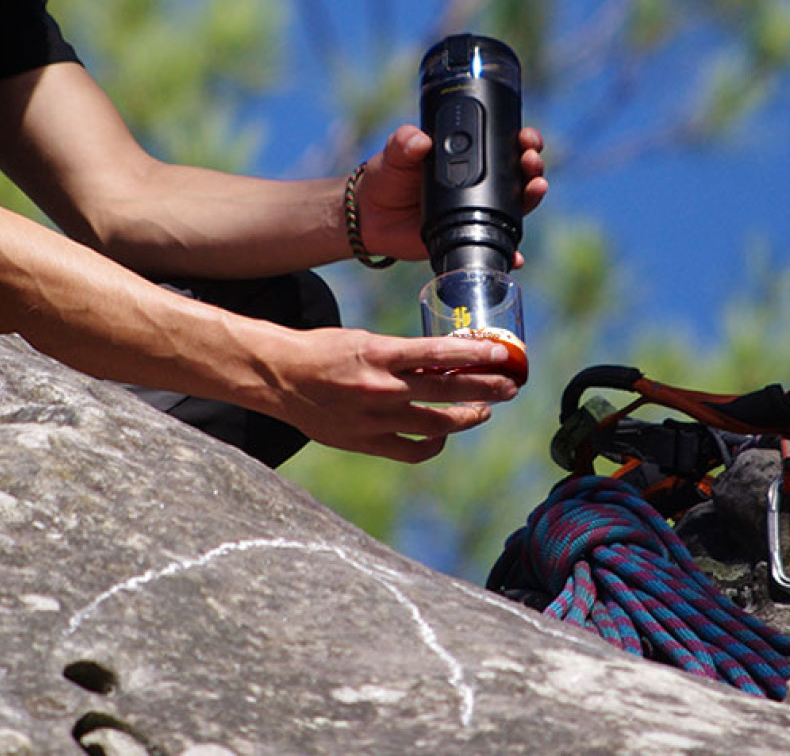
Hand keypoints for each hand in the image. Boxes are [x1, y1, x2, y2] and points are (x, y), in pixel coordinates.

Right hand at [258, 327, 522, 461]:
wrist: (279, 378)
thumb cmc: (321, 351)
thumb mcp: (364, 340)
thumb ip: (400, 356)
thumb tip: (441, 363)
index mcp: (381, 353)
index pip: (440, 353)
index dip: (477, 355)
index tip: (501, 354)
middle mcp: (382, 387)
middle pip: (449, 390)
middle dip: (487, 388)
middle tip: (510, 385)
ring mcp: (375, 417)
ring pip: (437, 424)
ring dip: (468, 417)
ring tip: (485, 411)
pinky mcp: (366, 441)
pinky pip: (413, 450)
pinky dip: (434, 444)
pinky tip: (444, 437)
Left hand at [354, 124, 547, 264]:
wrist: (371, 217)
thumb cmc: (386, 177)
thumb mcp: (395, 154)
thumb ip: (404, 143)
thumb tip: (420, 140)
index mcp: (468, 156)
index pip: (504, 144)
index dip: (523, 139)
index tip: (527, 137)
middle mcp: (480, 183)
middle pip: (520, 173)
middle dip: (533, 165)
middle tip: (531, 160)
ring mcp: (478, 211)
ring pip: (517, 205)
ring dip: (532, 196)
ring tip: (536, 188)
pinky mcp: (470, 237)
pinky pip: (498, 246)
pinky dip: (512, 253)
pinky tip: (518, 255)